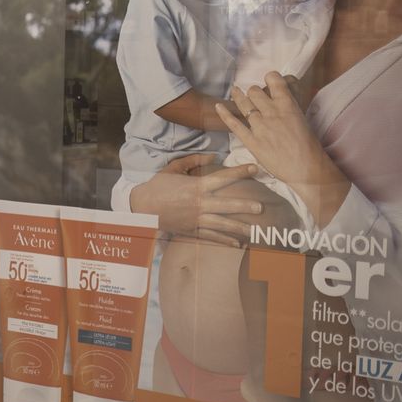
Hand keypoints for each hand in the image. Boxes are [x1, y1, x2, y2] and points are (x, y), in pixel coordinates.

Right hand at [128, 153, 261, 245]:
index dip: (239, 172)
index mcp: (196, 186)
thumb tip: (213, 156)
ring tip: (254, 231)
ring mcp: (195, 219)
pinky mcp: (191, 230)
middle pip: (226, 205)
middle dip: (244, 206)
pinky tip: (237, 244)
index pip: (222, 178)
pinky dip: (224, 241)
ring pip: (221, 224)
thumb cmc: (157, 186)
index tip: (255, 168)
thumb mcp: (173, 168)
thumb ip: (193, 161)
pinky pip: (210, 237)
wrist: (141, 207)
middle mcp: (198, 204)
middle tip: (260, 207)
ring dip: (238, 228)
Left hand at [217, 72, 343, 204]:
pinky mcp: (251, 141)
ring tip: (236, 91)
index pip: (275, 82)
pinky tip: (218, 106)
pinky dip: (224, 114)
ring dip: (239, 97)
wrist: (306, 168)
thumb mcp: (302, 120)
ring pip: (244, 104)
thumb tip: (283, 103)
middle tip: (254, 95)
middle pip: (255, 92)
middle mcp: (272, 113)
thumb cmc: (308, 147)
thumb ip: (290, 109)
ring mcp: (260, 127)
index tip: (268, 79)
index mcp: (288, 106)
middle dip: (254, 91)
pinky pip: (234, 124)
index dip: (270, 77)